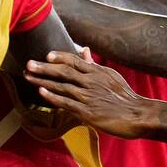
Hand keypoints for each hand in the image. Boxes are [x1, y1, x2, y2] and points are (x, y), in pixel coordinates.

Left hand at [24, 48, 153, 138]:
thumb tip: (84, 50)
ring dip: (43, 81)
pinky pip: (66, 102)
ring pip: (62, 86)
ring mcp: (88, 96)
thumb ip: (93, 65)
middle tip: (29, 64)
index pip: (75, 61)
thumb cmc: (124, 97)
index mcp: (97, 73)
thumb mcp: (110, 76)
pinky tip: (42, 92)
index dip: (60, 56)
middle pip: (64, 71)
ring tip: (28, 76)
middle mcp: (91, 82)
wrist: (138, 116)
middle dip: (45, 67)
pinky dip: (53, 97)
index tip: (47, 55)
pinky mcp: (87, 112)